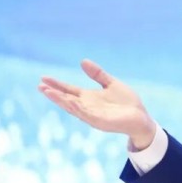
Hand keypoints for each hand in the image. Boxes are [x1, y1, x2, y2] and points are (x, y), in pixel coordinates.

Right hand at [39, 59, 156, 148]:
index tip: (44, 78)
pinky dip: (78, 108)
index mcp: (89, 98)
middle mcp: (87, 107)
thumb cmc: (127, 102)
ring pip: (73, 107)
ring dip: (61, 100)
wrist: (141, 118)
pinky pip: (87, 114)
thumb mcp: (111, 83)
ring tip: (48, 92)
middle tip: (41, 86)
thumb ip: (98, 74)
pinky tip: (70, 102)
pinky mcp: (100, 121)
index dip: (57, 85)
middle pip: (67, 99)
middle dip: (54, 93)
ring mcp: (92, 115)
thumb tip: (83, 61)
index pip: (69, 90)